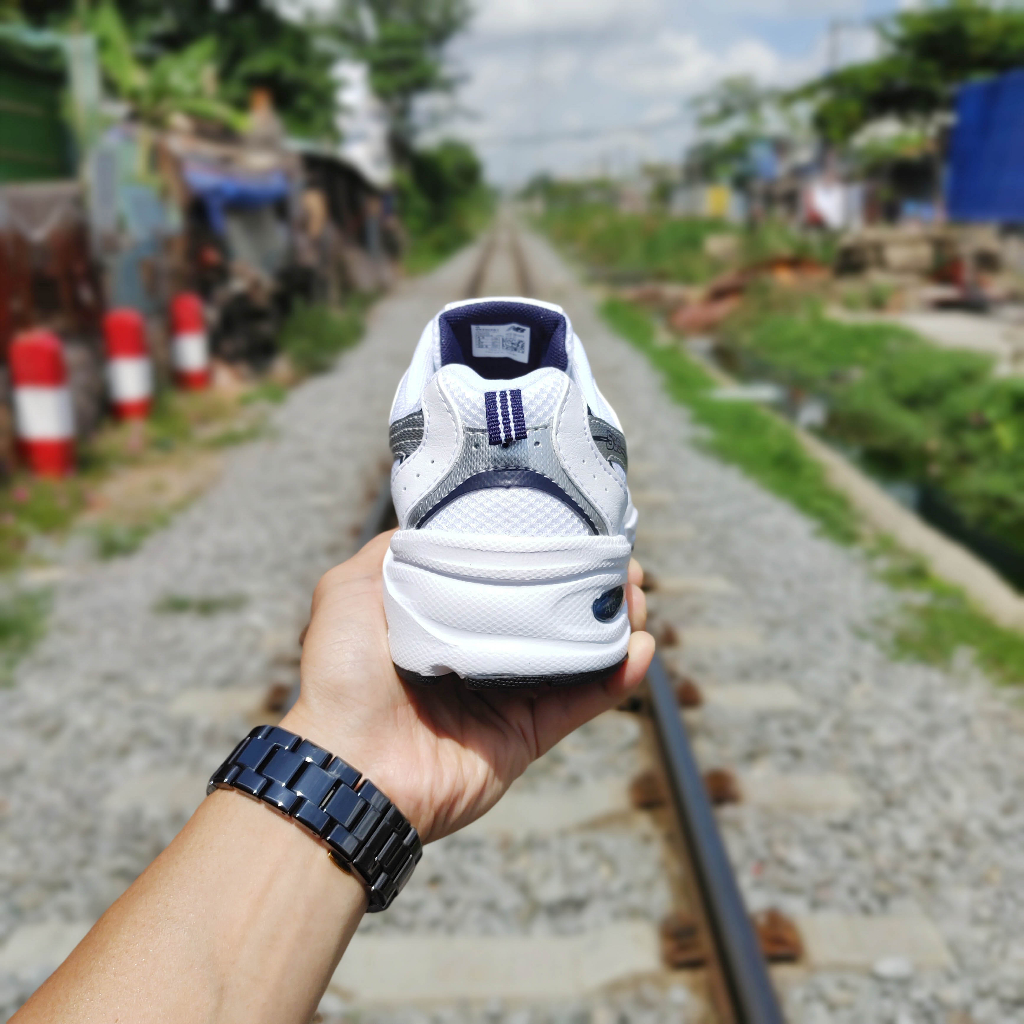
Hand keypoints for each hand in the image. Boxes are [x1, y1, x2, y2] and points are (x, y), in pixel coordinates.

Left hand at [282, 531, 653, 841]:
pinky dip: (617, 676)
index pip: (506, 580)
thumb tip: (430, 522)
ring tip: (637, 595)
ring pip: (576, 655)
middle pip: (550, 615)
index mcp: (445, 621)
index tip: (575, 529)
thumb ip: (389, 552)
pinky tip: (641, 647)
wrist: (348, 766)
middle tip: (620, 563)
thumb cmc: (342, 675)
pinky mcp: (526, 736)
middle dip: (590, 586)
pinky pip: (582, 702)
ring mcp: (506, 698)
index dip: (544, 554)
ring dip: (614, 624)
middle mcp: (480, 656)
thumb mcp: (349, 589)